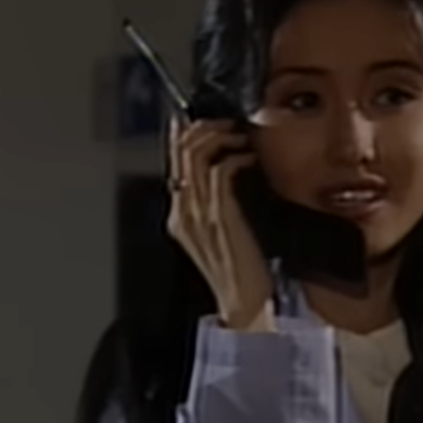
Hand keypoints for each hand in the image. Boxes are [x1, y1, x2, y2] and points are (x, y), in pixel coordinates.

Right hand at [166, 117, 273, 330]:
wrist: (245, 306)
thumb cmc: (240, 272)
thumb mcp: (222, 234)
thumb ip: (217, 205)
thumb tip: (228, 172)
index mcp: (179, 216)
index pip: (173, 162)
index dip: (184, 134)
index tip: (202, 117)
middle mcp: (182, 212)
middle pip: (180, 151)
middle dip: (204, 126)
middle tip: (227, 120)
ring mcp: (198, 213)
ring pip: (196, 154)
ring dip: (220, 135)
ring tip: (240, 133)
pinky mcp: (220, 216)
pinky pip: (220, 170)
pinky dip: (235, 156)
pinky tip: (249, 157)